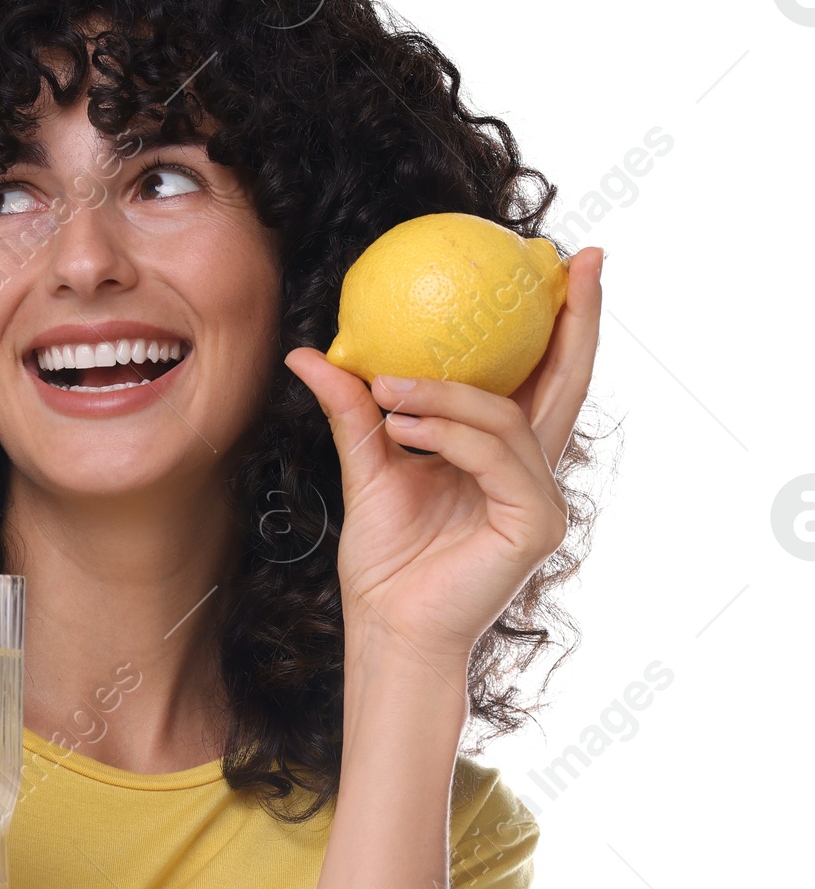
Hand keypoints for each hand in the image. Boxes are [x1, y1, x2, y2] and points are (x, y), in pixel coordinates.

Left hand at [284, 245, 602, 672]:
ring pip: (505, 416)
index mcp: (504, 458)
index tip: (557, 263)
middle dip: (577, 318)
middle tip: (575, 259)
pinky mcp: (536, 523)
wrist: (388, 629)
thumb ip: (354, 410)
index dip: (559, 323)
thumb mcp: (368, 468)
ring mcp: (541, 499)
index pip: (540, 379)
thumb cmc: (385, 563)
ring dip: (445, 393)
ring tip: (389, 386)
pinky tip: (403, 424)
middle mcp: (533, 473)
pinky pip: (494, 455)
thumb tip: (311, 352)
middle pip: (567, 381)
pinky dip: (447, 434)